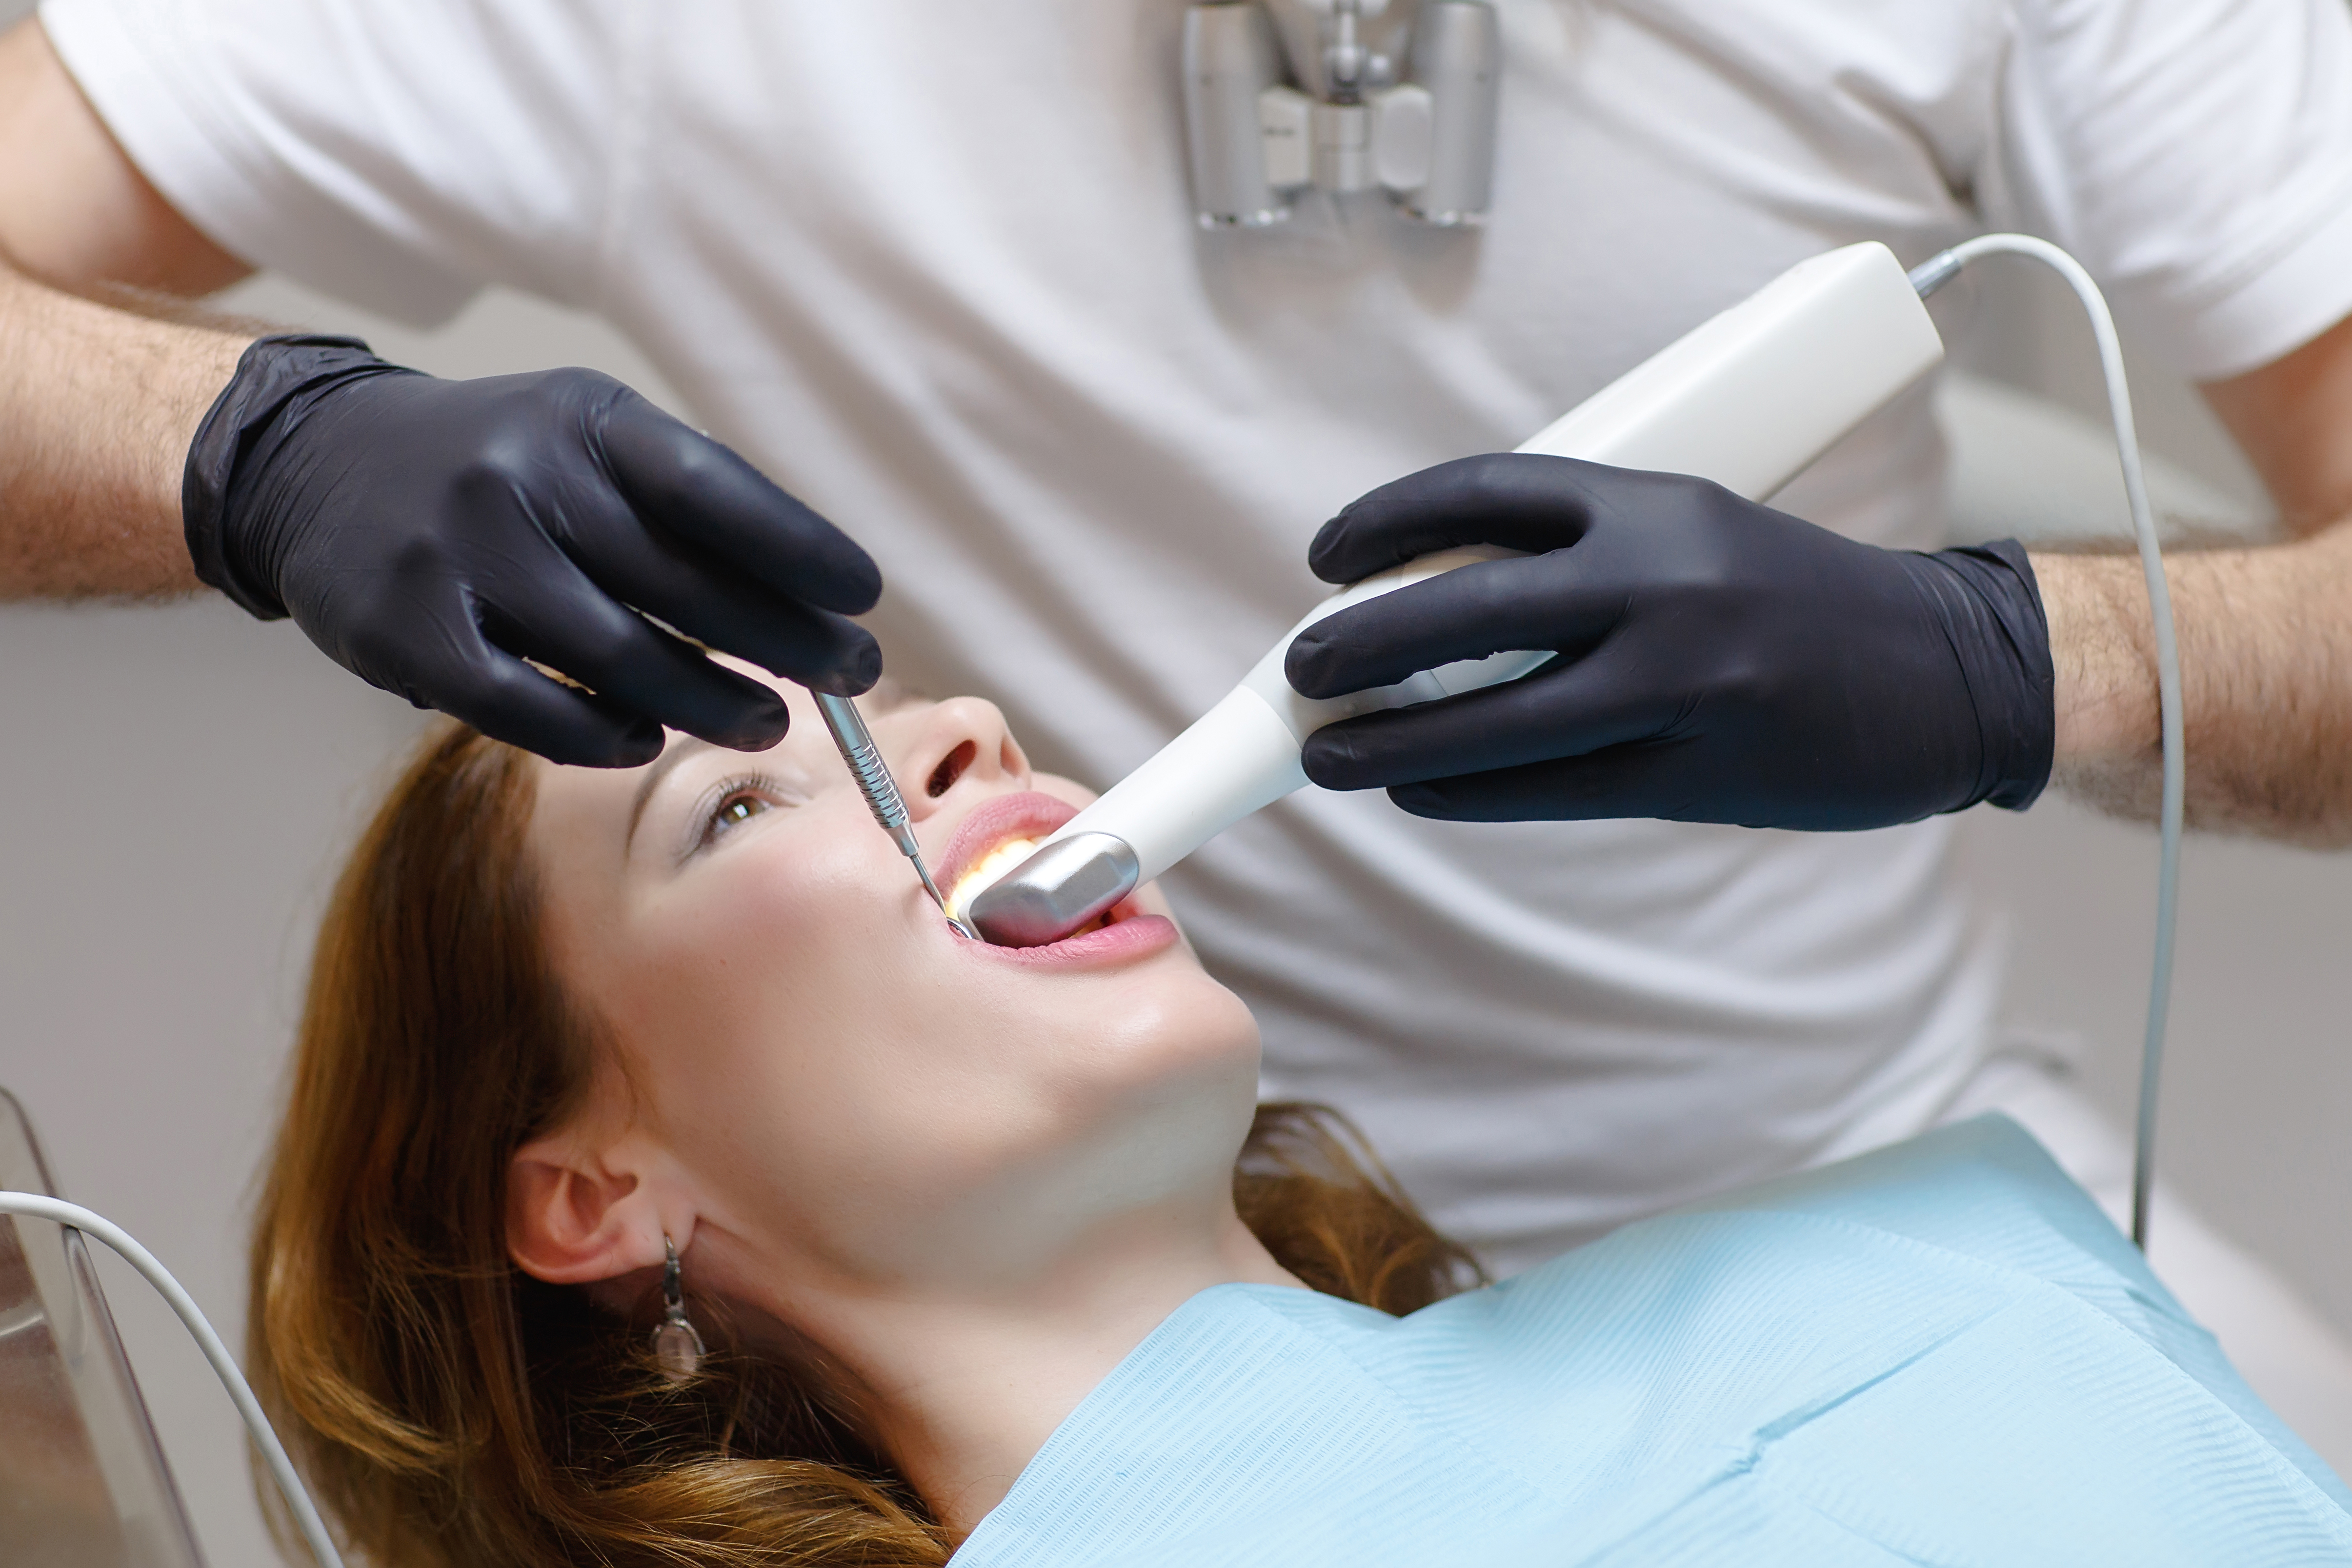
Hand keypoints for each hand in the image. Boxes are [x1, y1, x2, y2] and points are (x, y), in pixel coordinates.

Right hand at [183, 335, 881, 765]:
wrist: (313, 466)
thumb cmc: (495, 466)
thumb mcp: (583, 440)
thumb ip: (681, 502)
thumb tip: (809, 591)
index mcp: (584, 421)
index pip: (714, 489)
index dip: (799, 549)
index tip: (862, 595)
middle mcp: (521, 479)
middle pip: (684, 584)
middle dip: (787, 639)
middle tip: (854, 674)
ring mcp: (463, 558)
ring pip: (621, 658)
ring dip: (711, 701)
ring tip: (767, 721)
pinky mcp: (411, 635)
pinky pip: (533, 710)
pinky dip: (604, 734)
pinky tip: (648, 737)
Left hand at [1284, 453, 2053, 829]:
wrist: (1951, 670)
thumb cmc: (1800, 598)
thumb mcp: (1696, 534)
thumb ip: (1584, 555)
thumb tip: (1436, 600)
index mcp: (1655, 499)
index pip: (1484, 490)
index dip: (1385, 521)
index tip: (1325, 558)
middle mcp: (1660, 579)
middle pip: (1465, 608)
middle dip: (1359, 644)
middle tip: (1299, 672)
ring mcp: (1680, 678)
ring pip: (1494, 722)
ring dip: (1393, 743)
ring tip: (1331, 754)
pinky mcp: (1696, 767)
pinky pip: (1549, 789)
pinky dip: (1468, 792)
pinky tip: (1420, 789)